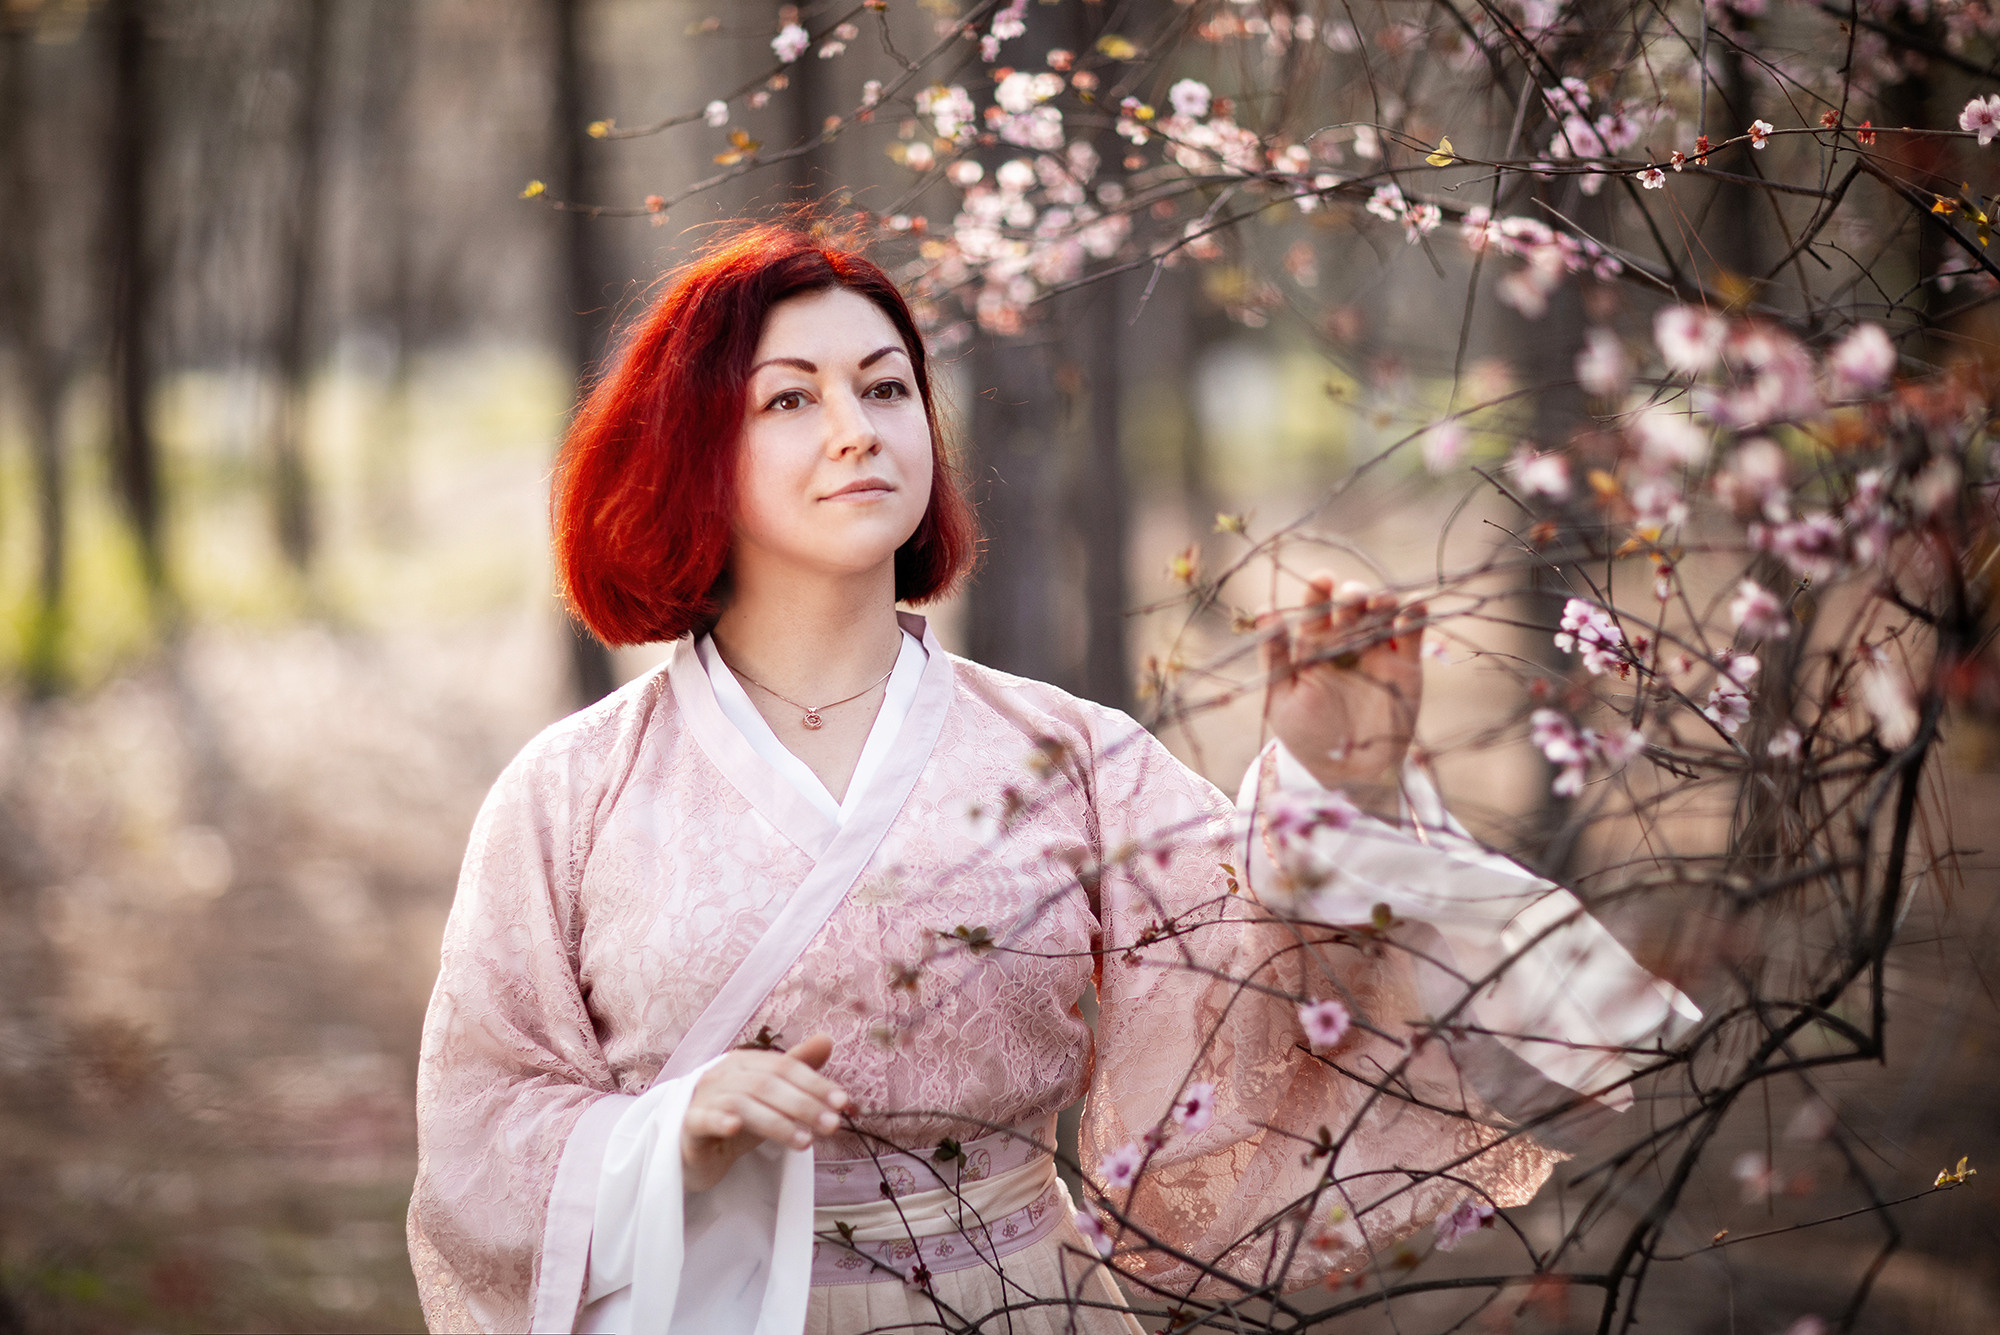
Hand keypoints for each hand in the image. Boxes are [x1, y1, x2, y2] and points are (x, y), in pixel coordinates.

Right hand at [681, 1035, 848, 1192]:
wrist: (696, 1151)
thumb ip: (797, 1069)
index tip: (843, 1103)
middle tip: (832, 1126)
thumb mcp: (772, 1096)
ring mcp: (702, 1097)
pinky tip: (734, 1127)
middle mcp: (723, 1073)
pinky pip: (702, 1118)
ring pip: (742, 1103)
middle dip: (804, 1105)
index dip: (816, 1083)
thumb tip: (827, 1039)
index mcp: (745, 1062)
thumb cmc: (737, 1118)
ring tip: (806, 1142)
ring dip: (778, 1122)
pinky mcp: (688, 1124)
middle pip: (767, 1084)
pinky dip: (719, 1120)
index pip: (785, 1066)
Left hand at [1260, 575, 1426, 817]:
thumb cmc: (1307, 737)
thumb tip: (1264, 609)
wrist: (1348, 774)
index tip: (1322, 579)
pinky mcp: (1406, 666)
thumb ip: (1275, 657)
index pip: (1315, 611)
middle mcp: (1346, 644)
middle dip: (1353, 596)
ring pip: (1382, 615)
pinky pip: (1412, 634)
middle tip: (1352, 596)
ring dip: (1383, 601)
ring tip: (1380, 601)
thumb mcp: (1281, 700)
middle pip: (1351, 608)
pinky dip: (1415, 616)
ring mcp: (1377, 652)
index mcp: (1314, 647)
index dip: (1317, 592)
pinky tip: (1414, 606)